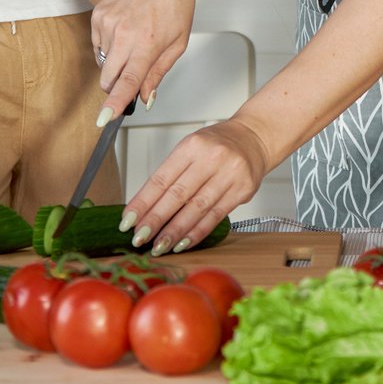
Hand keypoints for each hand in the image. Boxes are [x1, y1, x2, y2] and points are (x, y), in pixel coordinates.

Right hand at [92, 0, 193, 118]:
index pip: (127, 81)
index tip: (104, 119)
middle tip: (134, 76)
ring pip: (103, 63)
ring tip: (136, 41)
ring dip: (116, 63)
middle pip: (108, 78)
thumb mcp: (178, 41)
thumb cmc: (175, 0)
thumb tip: (146, 98)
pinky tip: (126, 31)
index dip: (115, 103)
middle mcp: (123, 34)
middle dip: (117, 87)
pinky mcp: (97, 16)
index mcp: (147, 42)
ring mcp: (107, 24)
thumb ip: (159, 72)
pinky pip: (98, 45)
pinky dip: (110, 47)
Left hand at [120, 118, 268, 254]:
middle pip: (178, 195)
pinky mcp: (243, 190)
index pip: (162, 178)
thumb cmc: (218, 144)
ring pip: (197, 209)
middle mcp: (212, 158)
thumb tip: (146, 207)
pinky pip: (215, 216)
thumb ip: (172, 174)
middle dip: (155, 220)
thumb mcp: (191, 147)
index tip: (128, 220)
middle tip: (139, 238)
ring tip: (159, 246)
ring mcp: (229, 174)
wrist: (255, 137)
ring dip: (175, 231)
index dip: (143, 202)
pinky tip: (183, 242)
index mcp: (192, 146)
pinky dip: (197, 232)